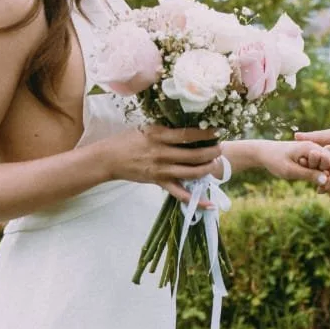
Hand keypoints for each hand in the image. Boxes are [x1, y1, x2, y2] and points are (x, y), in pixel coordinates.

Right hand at [100, 125, 221, 204]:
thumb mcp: (147, 128)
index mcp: (159, 135)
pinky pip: (180, 193)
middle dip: (212, 152)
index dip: (206, 134)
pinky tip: (210, 204)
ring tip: (214, 162)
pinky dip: (196, 200)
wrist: (109, 158)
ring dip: (207, 169)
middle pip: (194, 154)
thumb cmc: (128, 140)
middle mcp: (162, 153)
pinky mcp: (159, 182)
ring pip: (191, 172)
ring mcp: (161, 170)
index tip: (217, 131)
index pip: (188, 134)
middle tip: (220, 148)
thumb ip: (166, 128)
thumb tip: (188, 124)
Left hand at [253, 140, 329, 189]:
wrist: (263, 152)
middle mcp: (316, 147)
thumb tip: (326, 181)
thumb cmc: (274, 160)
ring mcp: (314, 152)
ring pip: (329, 166)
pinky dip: (324, 177)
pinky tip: (322, 189)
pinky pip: (322, 167)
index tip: (329, 190)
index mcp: (312, 147)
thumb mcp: (290, 170)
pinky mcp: (311, 157)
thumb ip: (308, 174)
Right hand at [294, 126, 329, 193]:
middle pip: (317, 174)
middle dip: (312, 172)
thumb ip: (317, 137)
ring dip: (321, 180)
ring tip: (321, 173)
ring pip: (325, 184)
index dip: (306, 162)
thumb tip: (295, 136)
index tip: (300, 159)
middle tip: (308, 168)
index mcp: (329, 156)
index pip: (313, 162)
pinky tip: (329, 179)